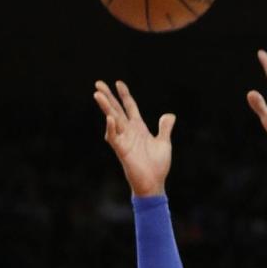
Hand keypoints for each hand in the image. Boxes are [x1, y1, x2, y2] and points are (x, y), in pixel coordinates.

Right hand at [94, 80, 174, 196]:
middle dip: (108, 96)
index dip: (124, 94)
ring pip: (112, 120)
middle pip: (117, 109)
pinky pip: (114, 138)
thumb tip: (169, 115)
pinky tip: (109, 118)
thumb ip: (165, 128)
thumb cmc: (158, 167)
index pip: (129, 107)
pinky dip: (111, 128)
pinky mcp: (122, 151)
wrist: (154, 184)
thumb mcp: (164, 143)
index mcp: (138, 128)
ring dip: (105, 107)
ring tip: (97, 94)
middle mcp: (129, 132)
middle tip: (98, 83)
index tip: (118, 83)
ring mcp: (124, 140)